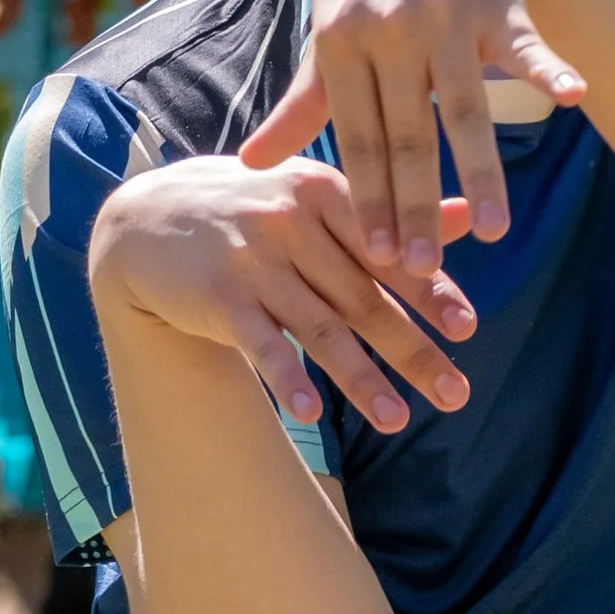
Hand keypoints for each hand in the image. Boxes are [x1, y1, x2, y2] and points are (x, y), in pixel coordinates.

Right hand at [92, 153, 476, 434]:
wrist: (146, 217)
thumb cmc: (250, 209)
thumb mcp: (314, 195)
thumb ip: (386, 213)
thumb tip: (468, 219)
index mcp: (323, 191)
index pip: (387, 249)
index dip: (430, 290)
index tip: (467, 328)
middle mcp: (291, 221)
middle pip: (363, 296)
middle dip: (412, 348)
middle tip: (456, 392)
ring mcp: (253, 259)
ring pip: (319, 328)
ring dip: (361, 379)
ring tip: (398, 421)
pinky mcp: (218, 295)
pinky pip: (260, 344)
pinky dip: (286, 379)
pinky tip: (311, 416)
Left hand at [238, 0, 585, 270]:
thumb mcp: (331, 27)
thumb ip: (302, 99)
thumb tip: (251, 161)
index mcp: (342, 43)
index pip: (358, 138)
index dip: (368, 199)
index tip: (378, 258)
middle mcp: (389, 30)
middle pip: (407, 136)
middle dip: (415, 207)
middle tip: (422, 270)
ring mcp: (443, 14)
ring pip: (462, 107)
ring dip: (481, 171)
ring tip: (497, 228)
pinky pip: (522, 41)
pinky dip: (549, 65)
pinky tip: (573, 95)